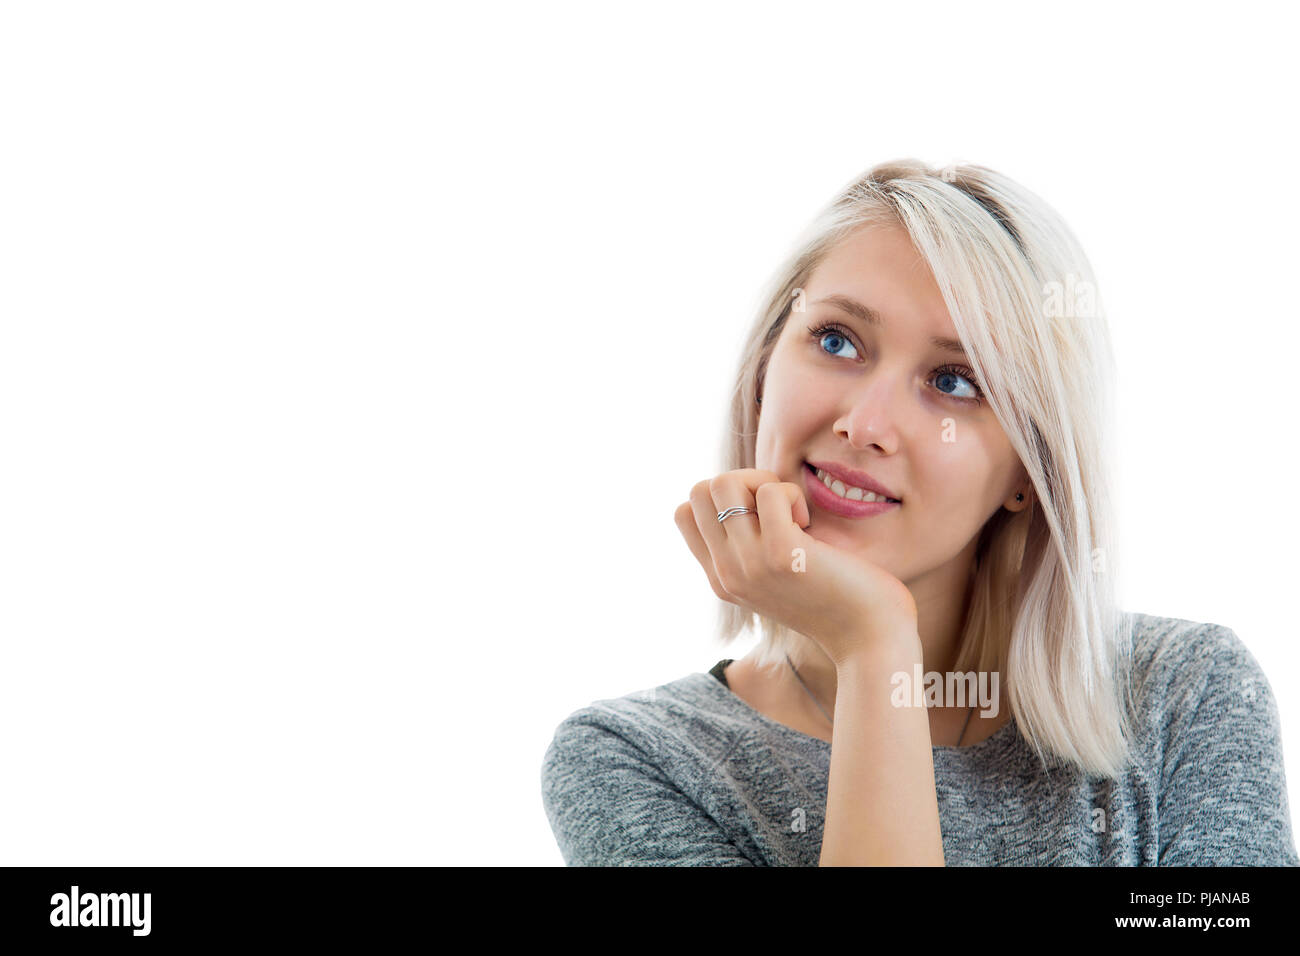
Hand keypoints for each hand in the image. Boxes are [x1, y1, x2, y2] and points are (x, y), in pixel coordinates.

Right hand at [673, 468, 918, 666]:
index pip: (685, 513)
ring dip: (763, 483)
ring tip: (791, 514)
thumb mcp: (776, 577)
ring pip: (722, 483)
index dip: (723, 499)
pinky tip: (809, 526)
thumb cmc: (836, 601)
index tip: (760, 517)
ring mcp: (748, 565)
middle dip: (742, 482)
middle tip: (778, 510)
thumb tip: (748, 494)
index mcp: (721, 579)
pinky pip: (770, 491)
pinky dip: (792, 495)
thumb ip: (752, 547)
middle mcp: (726, 574)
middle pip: (700, 491)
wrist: (869, 641)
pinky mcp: (781, 554)